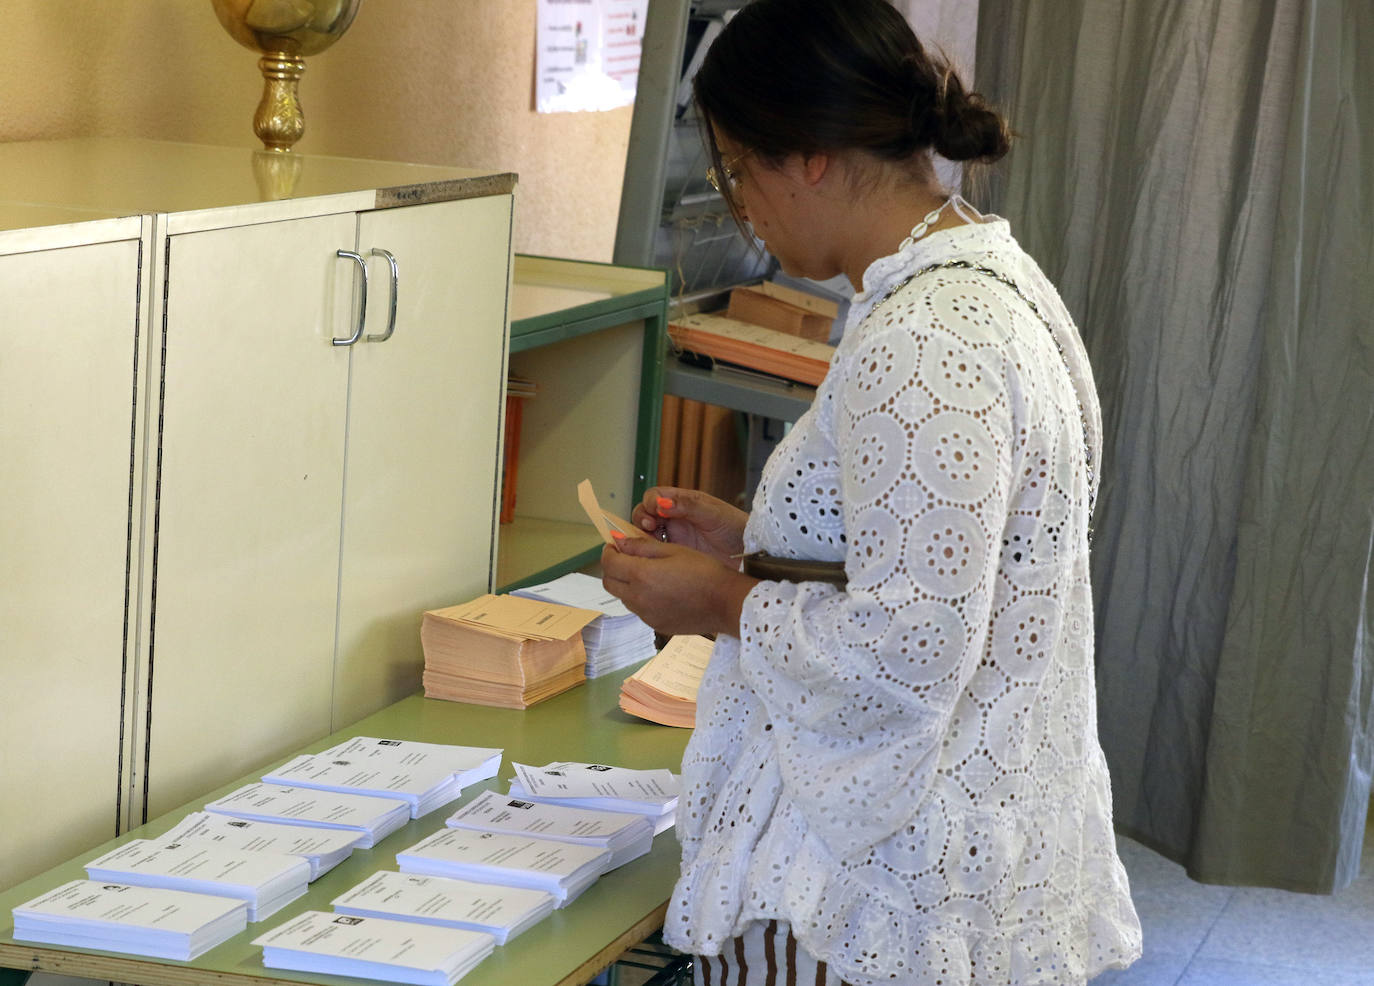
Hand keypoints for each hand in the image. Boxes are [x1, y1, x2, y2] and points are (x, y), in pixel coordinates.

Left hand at [601, 537, 757, 637]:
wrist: (725, 603)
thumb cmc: (703, 571)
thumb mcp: (672, 550)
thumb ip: (641, 546)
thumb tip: (618, 541)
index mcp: (641, 575)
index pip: (609, 563)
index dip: (609, 552)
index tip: (615, 546)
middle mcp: (638, 598)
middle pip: (609, 583)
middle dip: (613, 568)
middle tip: (626, 558)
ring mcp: (646, 615)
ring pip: (623, 597)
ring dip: (626, 584)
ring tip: (647, 574)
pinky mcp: (656, 625)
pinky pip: (639, 609)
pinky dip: (641, 598)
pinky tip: (660, 591)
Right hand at [630, 486, 747, 566]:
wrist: (750, 555)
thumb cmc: (737, 529)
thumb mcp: (714, 514)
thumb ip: (688, 505)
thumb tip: (663, 502)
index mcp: (683, 502)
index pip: (655, 496)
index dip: (650, 502)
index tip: (655, 512)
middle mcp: (675, 518)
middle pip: (646, 513)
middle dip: (642, 518)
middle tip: (649, 527)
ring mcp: (674, 537)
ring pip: (646, 533)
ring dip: (642, 536)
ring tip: (649, 543)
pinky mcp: (675, 555)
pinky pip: (654, 552)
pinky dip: (649, 553)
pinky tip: (654, 556)